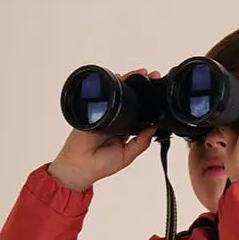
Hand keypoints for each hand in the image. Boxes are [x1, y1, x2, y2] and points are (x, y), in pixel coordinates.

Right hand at [48, 69, 159, 191]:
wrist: (80, 165)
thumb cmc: (101, 165)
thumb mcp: (127, 156)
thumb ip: (141, 143)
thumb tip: (153, 128)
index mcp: (125, 130)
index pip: (139, 113)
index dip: (148, 104)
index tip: (158, 94)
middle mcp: (116, 120)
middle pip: (130, 100)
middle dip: (141, 88)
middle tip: (152, 77)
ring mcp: (105, 113)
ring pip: (118, 94)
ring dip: (128, 83)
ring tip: (141, 74)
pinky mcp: (94, 109)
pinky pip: (104, 95)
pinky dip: (112, 85)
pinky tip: (121, 78)